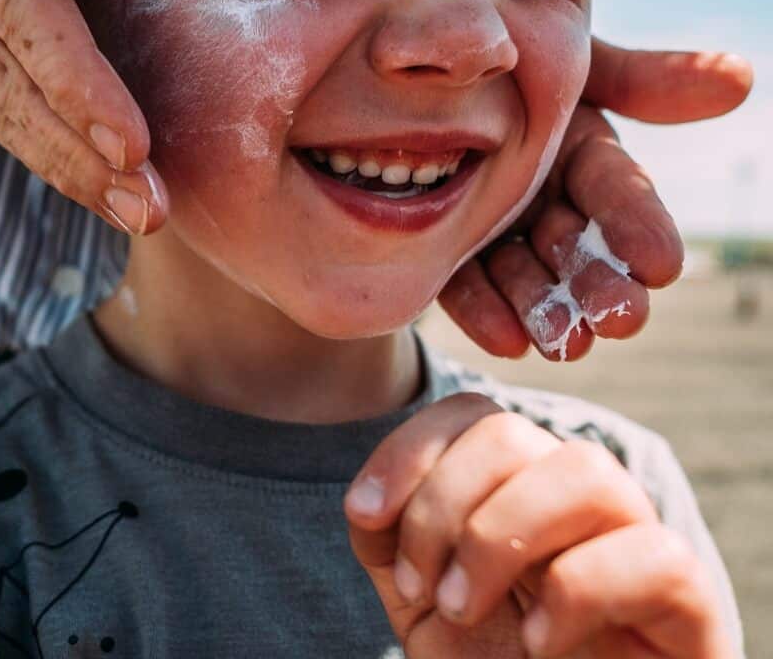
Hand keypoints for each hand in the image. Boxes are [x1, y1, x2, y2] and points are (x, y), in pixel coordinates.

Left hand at [343, 394, 734, 657]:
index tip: (363, 513)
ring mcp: (635, 539)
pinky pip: (652, 554)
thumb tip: (369, 504)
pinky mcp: (686, 598)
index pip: (471, 414)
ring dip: (500, 538)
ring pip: (586, 469)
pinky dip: (577, 594)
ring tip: (463, 609)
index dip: (409, 449)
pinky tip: (538, 643)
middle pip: (512, 432)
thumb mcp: (420, 598)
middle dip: (442, 507)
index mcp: (516, 486)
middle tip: (423, 589)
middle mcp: (577, 499)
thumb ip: (389, 540)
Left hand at [441, 40, 753, 360]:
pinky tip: (504, 339)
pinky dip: (482, 310)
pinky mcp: (438, 245)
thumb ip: (639, 77)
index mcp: (576, 149)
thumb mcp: (564, 59)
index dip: (638, 224)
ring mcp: (490, 225)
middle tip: (618, 322)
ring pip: (522, 272)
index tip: (661, 264)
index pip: (615, 190)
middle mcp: (540, 195)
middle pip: (574, 244)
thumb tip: (743, 78)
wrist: (396, 64)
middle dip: (597, 283)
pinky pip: (459, 281)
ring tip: (561, 345)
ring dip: (544, 308)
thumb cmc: (497, 52)